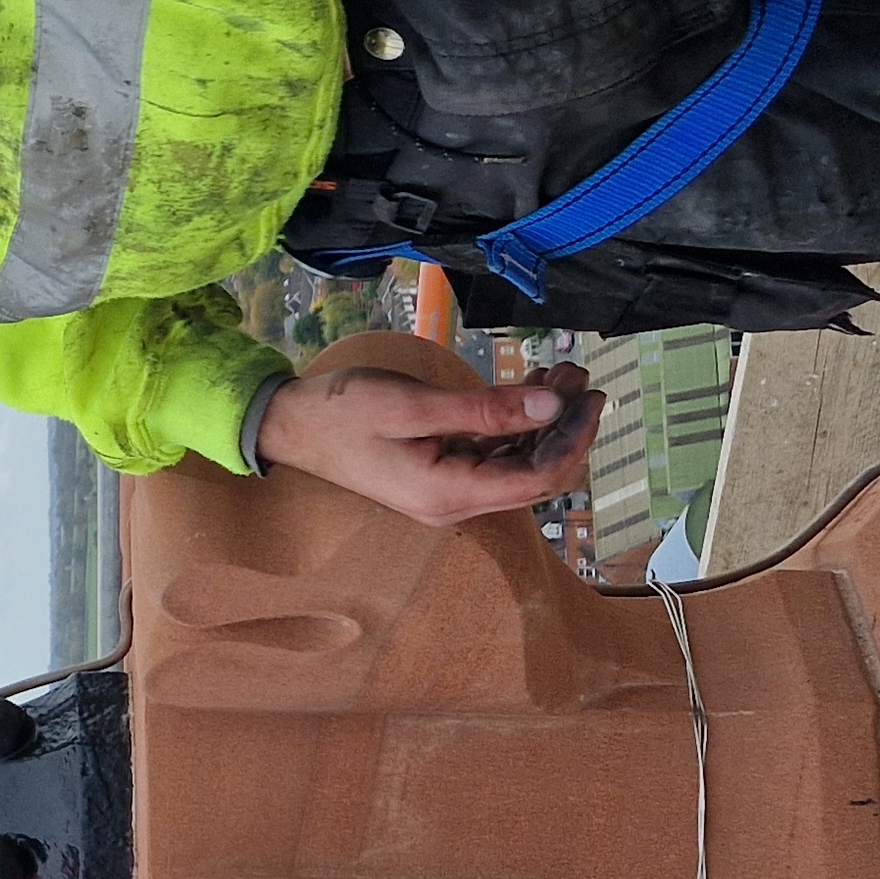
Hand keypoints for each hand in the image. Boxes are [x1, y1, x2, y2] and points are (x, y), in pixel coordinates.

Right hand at [252, 360, 602, 525]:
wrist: (290, 425)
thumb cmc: (342, 411)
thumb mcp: (413, 404)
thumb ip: (484, 409)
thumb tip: (552, 405)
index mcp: (447, 493)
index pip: (536, 478)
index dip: (573, 440)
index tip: (589, 396)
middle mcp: (454, 503)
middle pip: (535, 477)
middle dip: (565, 429)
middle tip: (580, 377)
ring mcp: (447, 493)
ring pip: (518, 466)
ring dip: (545, 425)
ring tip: (560, 375)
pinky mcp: (440, 476)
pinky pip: (494, 459)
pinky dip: (517, 428)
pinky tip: (529, 392)